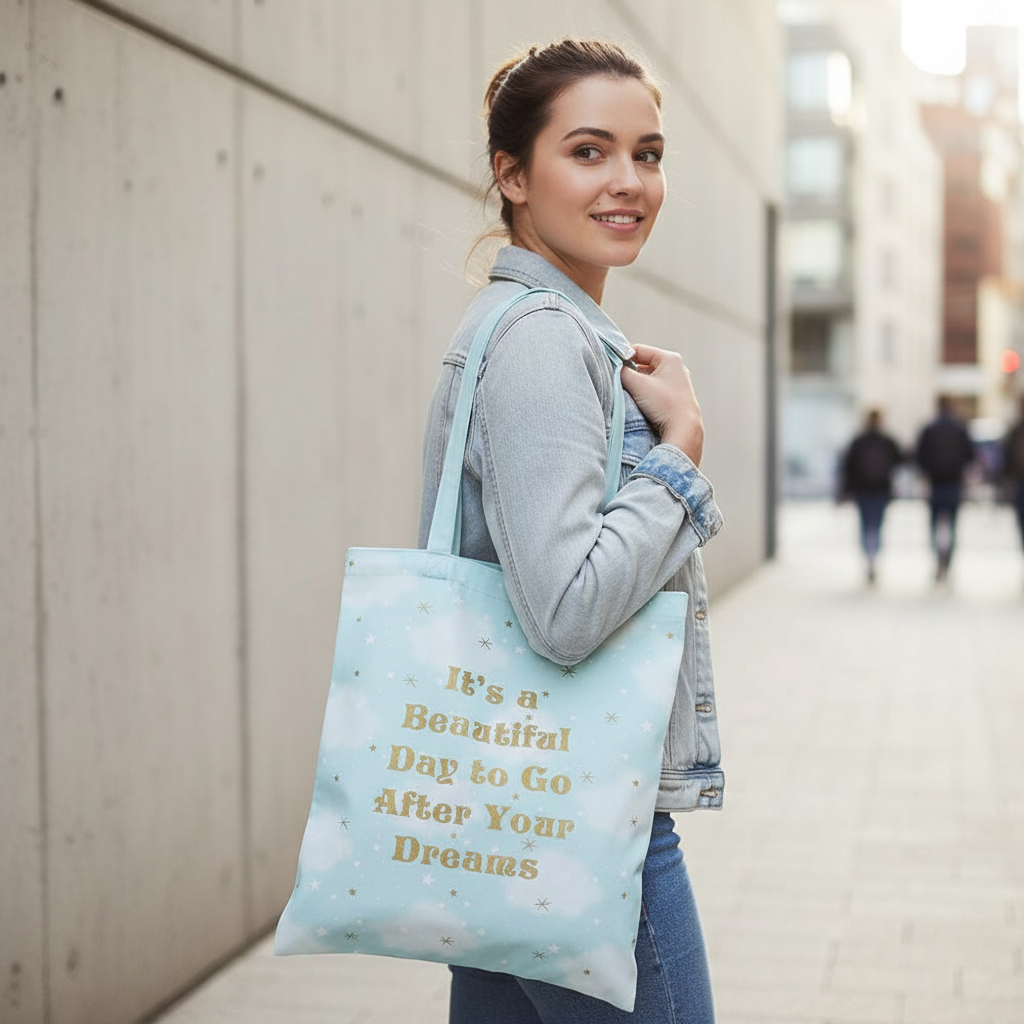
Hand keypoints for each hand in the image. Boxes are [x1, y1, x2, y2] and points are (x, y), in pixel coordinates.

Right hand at [620, 344, 703, 465]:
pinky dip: (644, 392)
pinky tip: (639, 402)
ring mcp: (676, 382)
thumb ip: (621, 371)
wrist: (683, 430)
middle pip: (643, 364)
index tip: (612, 370)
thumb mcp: (637, 384)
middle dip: (629, 373)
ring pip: (647, 377)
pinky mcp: (675, 396)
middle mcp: (676, 367)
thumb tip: (613, 367)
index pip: (638, 350)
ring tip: (629, 395)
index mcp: (670, 358)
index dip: (622, 358)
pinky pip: (653, 388)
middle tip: (619, 384)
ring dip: (636, 384)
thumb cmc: (663, 405)